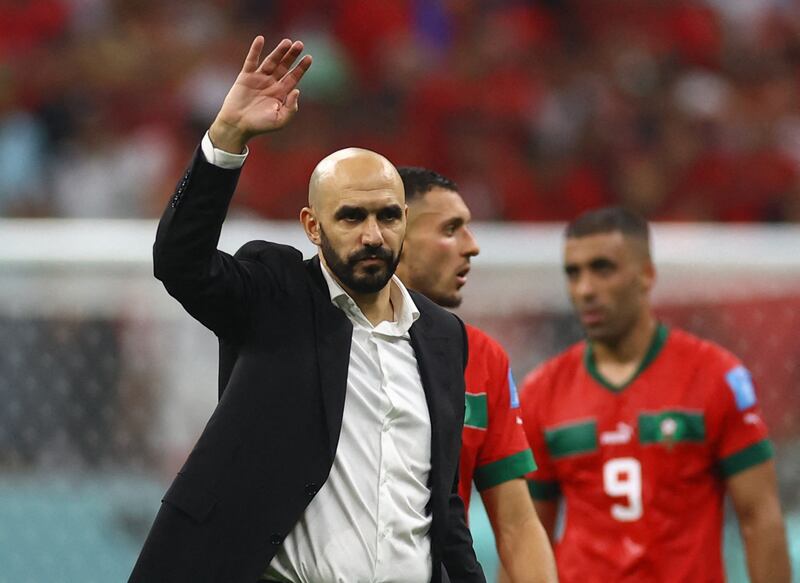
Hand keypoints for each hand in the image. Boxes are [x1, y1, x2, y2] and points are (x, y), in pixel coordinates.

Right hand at [209, 36, 311, 152]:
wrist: (238, 125)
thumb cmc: (260, 126)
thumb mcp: (280, 120)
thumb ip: (291, 108)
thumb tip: (297, 91)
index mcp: (281, 93)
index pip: (294, 77)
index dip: (301, 68)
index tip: (309, 58)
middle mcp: (271, 83)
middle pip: (284, 66)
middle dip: (292, 55)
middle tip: (300, 44)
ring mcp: (259, 78)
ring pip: (271, 61)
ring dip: (279, 51)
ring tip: (287, 42)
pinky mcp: (246, 76)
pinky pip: (251, 61)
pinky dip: (255, 50)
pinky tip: (260, 39)